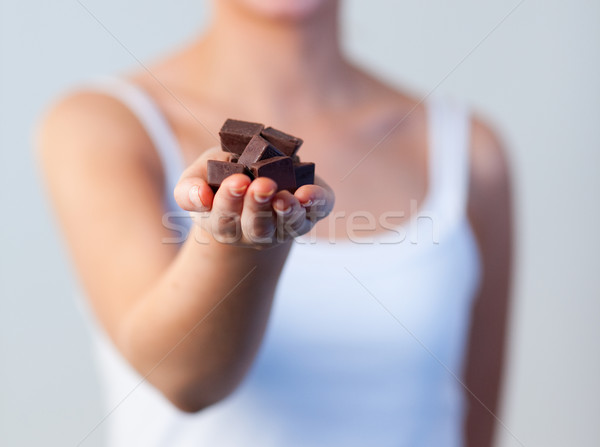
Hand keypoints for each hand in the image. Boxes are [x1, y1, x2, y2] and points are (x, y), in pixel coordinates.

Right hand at [174, 147, 334, 248]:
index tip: (236, 181)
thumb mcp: (200, 176)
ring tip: (286, 197)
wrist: (256, 172)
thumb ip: (190, 189)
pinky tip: (310, 194)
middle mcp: (255, 232)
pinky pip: (316, 211)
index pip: (224, 220)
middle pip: (257, 227)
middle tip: (262, 185)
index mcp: (224, 224)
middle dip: (259, 206)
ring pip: (286, 226)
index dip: (229, 201)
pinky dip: (316, 203)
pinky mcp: (310, 212)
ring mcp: (284, 227)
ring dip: (287, 212)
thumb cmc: (222, 176)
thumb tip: (200, 198)